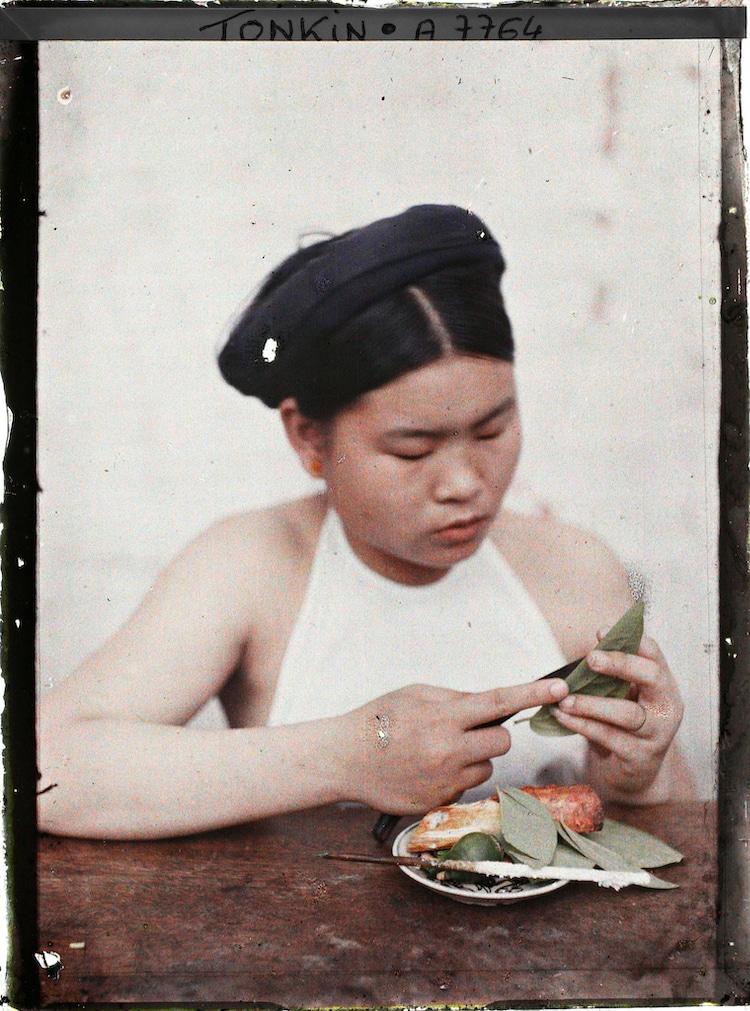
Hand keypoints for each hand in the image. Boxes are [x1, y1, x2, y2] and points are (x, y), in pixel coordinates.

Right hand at [334, 678, 568, 814]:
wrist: (345, 759)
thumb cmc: (379, 720)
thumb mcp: (415, 693)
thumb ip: (454, 698)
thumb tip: (488, 704)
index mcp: (443, 717)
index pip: (498, 702)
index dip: (532, 694)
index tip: (559, 689)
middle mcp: (449, 750)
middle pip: (502, 741)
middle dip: (492, 733)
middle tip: (466, 730)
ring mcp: (446, 780)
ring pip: (487, 767)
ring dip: (473, 758)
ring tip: (437, 751)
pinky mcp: (441, 802)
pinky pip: (467, 787)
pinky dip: (456, 777)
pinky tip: (428, 769)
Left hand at [550, 632, 683, 800]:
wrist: (635, 770)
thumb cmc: (624, 723)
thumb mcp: (623, 693)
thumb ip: (614, 672)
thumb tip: (595, 639)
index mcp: (663, 684)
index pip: (654, 654)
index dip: (631, 640)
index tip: (601, 631)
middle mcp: (667, 706)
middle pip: (651, 677)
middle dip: (620, 664)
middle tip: (590, 658)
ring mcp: (657, 733)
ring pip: (627, 713)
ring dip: (591, 703)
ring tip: (565, 698)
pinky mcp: (640, 756)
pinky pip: (608, 737)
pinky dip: (582, 725)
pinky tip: (562, 716)